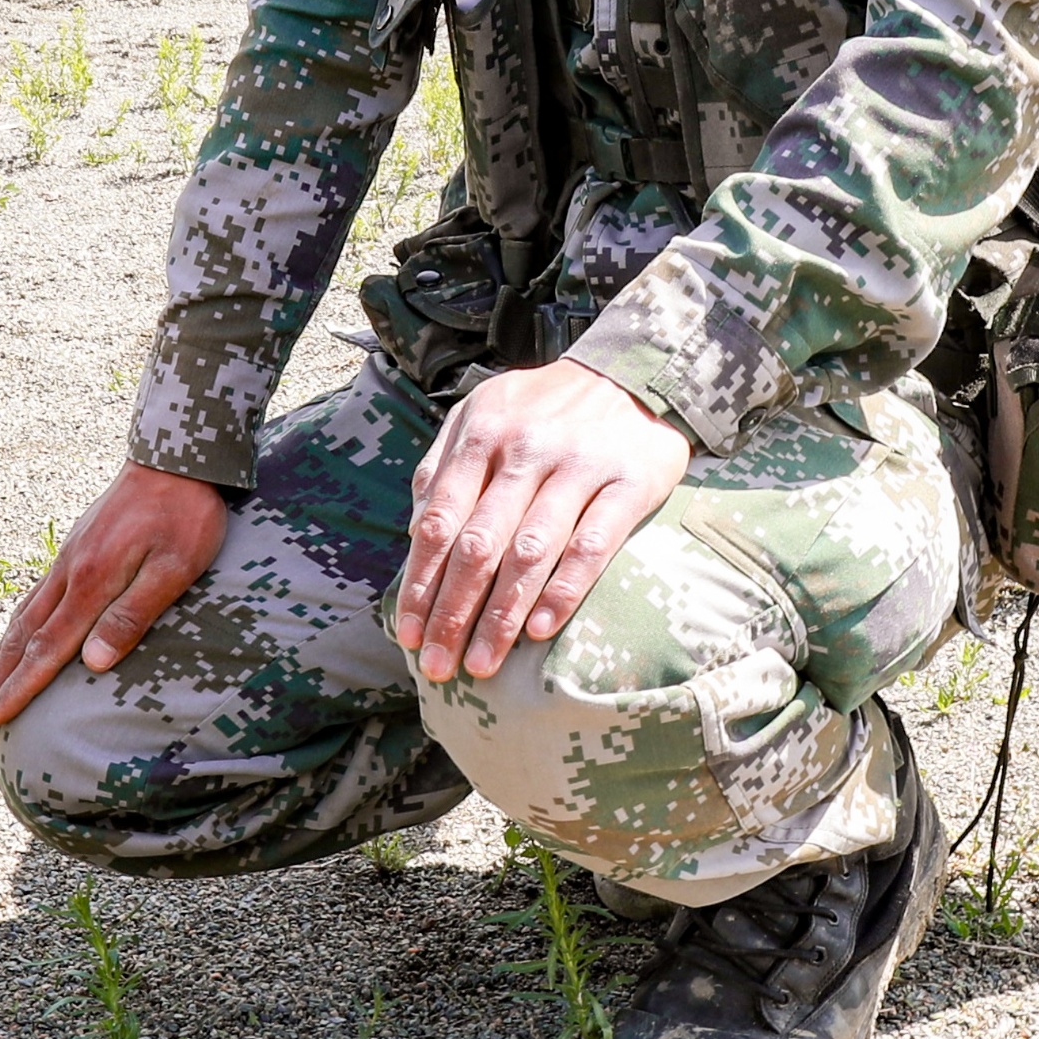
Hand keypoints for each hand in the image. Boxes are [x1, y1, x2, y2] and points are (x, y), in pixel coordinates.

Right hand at [0, 462, 227, 730]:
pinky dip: (17, 626)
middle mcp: (69, 572)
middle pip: (23, 637)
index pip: (47, 648)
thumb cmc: (185, 515)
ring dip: (0, 657)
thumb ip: (131, 614)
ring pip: (23, 616)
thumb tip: (91, 664)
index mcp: (90, 582)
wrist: (176, 457)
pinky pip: (35, 596)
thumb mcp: (174, 567)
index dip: (20, 687)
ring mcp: (68, 558)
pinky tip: (16, 636)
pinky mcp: (76, 547)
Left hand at [392, 361, 689, 684]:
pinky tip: (539, 630)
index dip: (420, 582)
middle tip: (437, 666)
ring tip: (481, 664)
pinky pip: (591, 546)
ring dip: (501, 616)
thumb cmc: (543, 407)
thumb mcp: (483, 413)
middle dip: (452, 612)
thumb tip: (413, 534)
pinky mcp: (630, 482)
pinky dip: (563, 590)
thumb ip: (443, 465)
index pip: (439, 520)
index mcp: (483, 432)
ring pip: (530, 552)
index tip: (406, 634)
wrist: (632, 372)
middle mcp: (527, 449)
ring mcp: (580, 465)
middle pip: (478, 544)